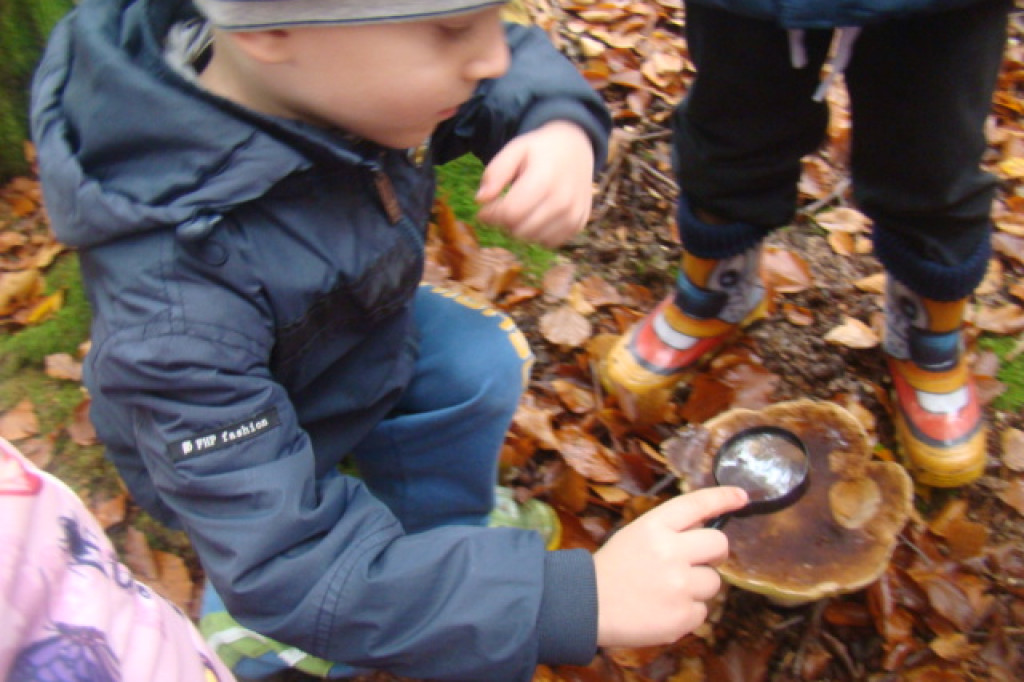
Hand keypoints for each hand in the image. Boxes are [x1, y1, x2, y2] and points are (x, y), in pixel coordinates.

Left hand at [475, 120, 594, 246]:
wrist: (577, 148)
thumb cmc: (540, 150)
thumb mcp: (515, 150)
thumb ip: (495, 172)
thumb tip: (480, 200)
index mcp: (544, 179)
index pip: (510, 214)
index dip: (491, 215)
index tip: (483, 210)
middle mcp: (563, 200)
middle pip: (520, 230)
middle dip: (504, 223)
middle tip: (502, 209)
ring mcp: (573, 214)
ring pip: (533, 239)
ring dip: (520, 229)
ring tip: (519, 210)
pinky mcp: (578, 223)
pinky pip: (549, 242)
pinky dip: (538, 234)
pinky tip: (536, 216)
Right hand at [593, 486, 747, 647]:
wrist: (586, 607)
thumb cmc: (612, 570)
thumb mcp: (635, 535)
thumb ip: (670, 530)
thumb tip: (706, 526)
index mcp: (655, 527)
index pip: (697, 505)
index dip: (723, 497)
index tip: (741, 496)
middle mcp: (671, 552)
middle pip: (719, 544)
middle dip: (713, 553)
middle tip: (695, 561)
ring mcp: (679, 585)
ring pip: (714, 581)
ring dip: (697, 586)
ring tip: (667, 591)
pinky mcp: (682, 616)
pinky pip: (703, 611)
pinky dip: (687, 612)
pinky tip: (663, 609)